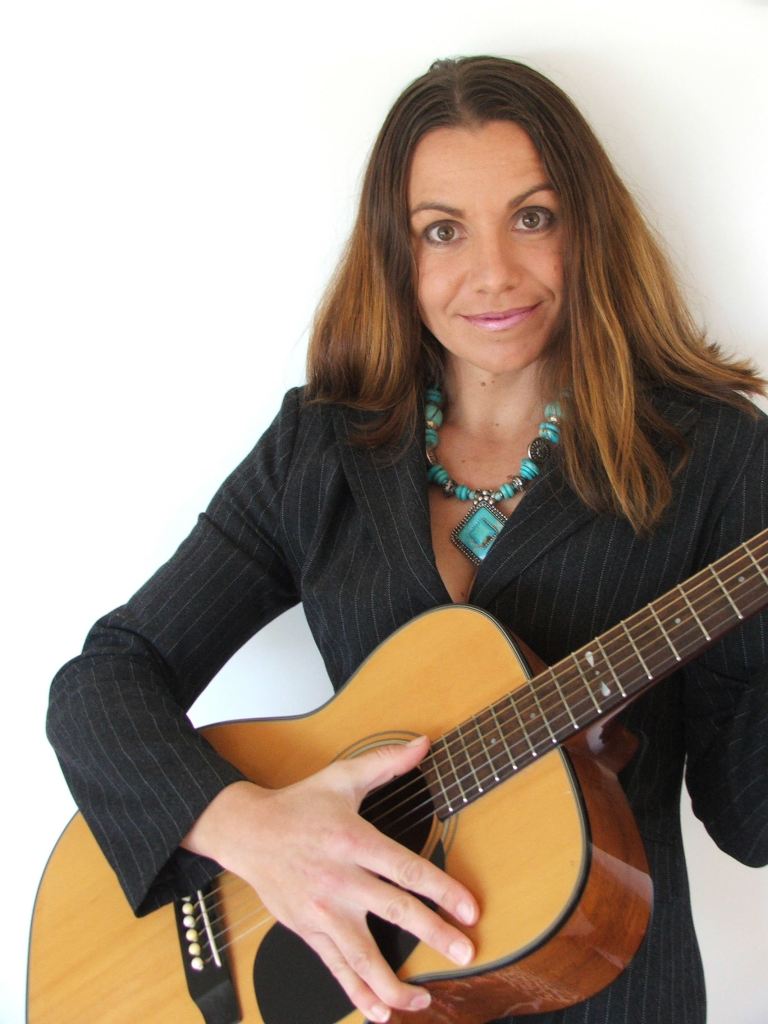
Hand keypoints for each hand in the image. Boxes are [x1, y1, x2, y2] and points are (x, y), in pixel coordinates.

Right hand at [182, 736, 478, 1020]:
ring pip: (363, 956)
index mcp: (353, 841)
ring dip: (396, 984)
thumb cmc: (299, 805)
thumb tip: (423, 744)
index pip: (405, 870)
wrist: (247, 832)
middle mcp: (340, 880)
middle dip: (434, 936)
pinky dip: (358, 995)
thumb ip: (386, 762)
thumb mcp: (342, 777)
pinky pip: (337, 969)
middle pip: (394, 913)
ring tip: (424, 1000)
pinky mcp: (309, 931)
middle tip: (465, 953)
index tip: (470, 910)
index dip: (441, 891)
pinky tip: (380, 1013)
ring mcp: (323, 911)